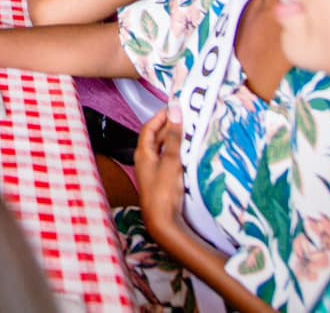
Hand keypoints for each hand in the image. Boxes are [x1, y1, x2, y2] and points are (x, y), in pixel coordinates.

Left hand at [133, 110, 189, 241]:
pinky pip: (167, 160)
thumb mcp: (170, 160)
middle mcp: (145, 161)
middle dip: (168, 127)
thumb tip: (175, 112)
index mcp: (142, 153)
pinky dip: (175, 153)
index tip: (173, 108)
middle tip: (184, 118)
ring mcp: (152, 171)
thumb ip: (173, 137)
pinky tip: (186, 153)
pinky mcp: (161, 181)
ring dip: (173, 140)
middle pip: (155, 138)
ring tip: (187, 132)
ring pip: (162, 150)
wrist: (162, 221)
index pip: (148, 128)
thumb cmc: (163, 190)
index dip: (160, 117)